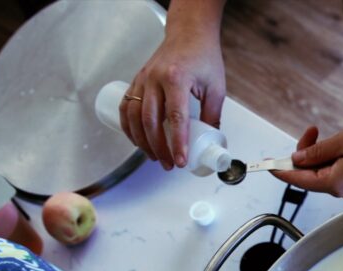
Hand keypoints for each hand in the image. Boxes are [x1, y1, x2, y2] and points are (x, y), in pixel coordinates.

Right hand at [119, 30, 225, 169]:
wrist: (188, 34)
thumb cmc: (203, 57)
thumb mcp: (216, 87)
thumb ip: (213, 116)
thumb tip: (210, 142)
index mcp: (177, 79)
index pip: (176, 118)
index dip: (178, 143)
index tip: (181, 161)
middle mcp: (155, 79)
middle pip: (151, 121)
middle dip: (159, 148)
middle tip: (168, 164)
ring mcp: (143, 79)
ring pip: (134, 116)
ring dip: (142, 141)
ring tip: (154, 157)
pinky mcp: (137, 80)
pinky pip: (126, 106)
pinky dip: (128, 127)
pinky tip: (136, 140)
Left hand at [272, 120, 342, 198]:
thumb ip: (317, 151)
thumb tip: (298, 158)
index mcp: (335, 182)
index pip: (298, 179)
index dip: (280, 170)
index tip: (267, 165)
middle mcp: (342, 189)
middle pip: (310, 175)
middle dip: (304, 154)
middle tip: (312, 132)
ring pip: (323, 172)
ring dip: (320, 154)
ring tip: (330, 135)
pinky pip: (335, 171)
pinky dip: (331, 157)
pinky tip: (340, 144)